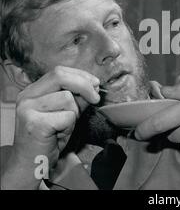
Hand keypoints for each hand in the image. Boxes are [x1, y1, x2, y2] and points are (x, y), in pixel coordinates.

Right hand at [2, 66, 99, 188]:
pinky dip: (70, 126)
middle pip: (60, 76)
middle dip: (84, 84)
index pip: (59, 71)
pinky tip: (59, 135)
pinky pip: (67, 117)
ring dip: (74, 113)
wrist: (31, 164)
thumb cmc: (49, 137)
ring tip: (64, 126)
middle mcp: (27, 96)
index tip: (96, 84)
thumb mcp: (65, 111)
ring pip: (67, 98)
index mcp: (32, 91)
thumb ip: (76, 97)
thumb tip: (94, 84)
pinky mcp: (35, 124)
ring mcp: (28, 109)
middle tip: (96, 98)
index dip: (81, 75)